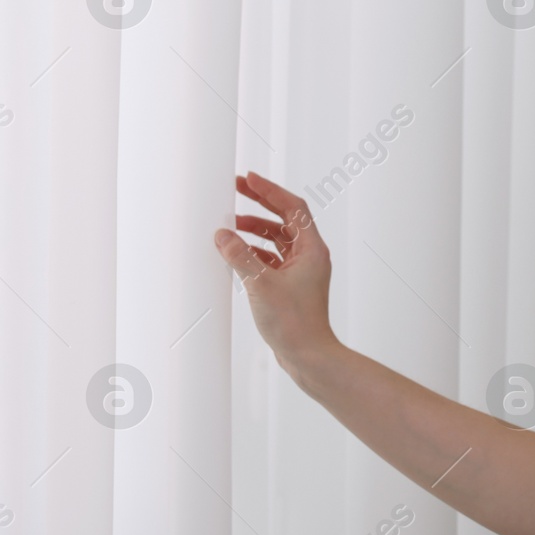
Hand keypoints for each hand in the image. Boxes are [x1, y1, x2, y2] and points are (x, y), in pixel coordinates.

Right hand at [213, 171, 339, 371]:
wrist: (308, 356)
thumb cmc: (294, 323)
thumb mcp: (261, 284)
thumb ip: (240, 256)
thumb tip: (222, 234)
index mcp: (311, 249)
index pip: (293, 207)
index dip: (270, 191)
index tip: (248, 179)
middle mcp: (309, 256)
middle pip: (284, 219)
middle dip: (260, 203)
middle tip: (236, 189)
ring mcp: (300, 271)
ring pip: (276, 240)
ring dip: (254, 229)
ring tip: (229, 224)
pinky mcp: (290, 286)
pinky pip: (270, 259)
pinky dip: (253, 252)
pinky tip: (235, 252)